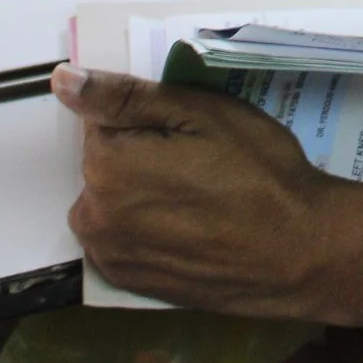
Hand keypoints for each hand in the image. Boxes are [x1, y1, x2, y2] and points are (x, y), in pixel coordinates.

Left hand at [56, 63, 343, 315]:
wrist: (298, 251)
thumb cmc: (257, 173)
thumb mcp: (202, 114)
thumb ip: (126, 96)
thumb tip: (64, 79)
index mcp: (107, 165)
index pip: (104, 122)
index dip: (149, 122)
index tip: (189, 134)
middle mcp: (94, 215)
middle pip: (105, 165)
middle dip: (141, 157)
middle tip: (201, 164)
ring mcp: (111, 256)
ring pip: (112, 203)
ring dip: (141, 195)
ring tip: (199, 199)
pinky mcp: (130, 283)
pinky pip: (122, 239)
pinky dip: (145, 229)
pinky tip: (189, 229)